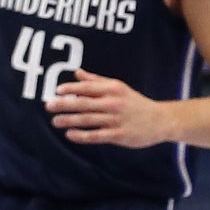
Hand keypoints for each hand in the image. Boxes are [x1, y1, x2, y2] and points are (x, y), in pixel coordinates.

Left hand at [46, 68, 176, 148]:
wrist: (159, 120)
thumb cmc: (135, 103)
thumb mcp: (119, 88)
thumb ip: (97, 81)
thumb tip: (77, 73)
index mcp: (114, 89)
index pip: (88, 88)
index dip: (71, 89)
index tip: (57, 91)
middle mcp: (114, 103)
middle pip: (85, 103)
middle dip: (65, 104)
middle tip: (49, 106)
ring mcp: (116, 120)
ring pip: (88, 120)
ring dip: (70, 120)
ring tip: (55, 121)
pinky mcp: (118, 135)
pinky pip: (96, 135)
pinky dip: (82, 135)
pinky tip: (70, 135)